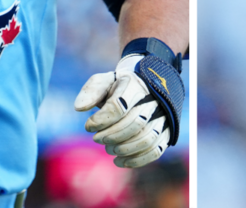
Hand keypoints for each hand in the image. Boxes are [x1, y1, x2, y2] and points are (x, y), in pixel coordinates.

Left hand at [74, 52, 181, 167]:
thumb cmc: (119, 87)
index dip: (101, 120)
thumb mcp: (104, 82)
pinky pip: (155, 150)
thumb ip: (91, 91)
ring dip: (124, 149)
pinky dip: (137, 160)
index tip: (88, 126)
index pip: (119, 106)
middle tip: (96, 140)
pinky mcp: (166, 132)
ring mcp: (163, 117)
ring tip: (108, 150)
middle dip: (111, 136)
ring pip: (146, 138)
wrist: (144, 87)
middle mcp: (153, 101)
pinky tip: (119, 161)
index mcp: (135, 85)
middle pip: (134, 123)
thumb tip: (79, 108)